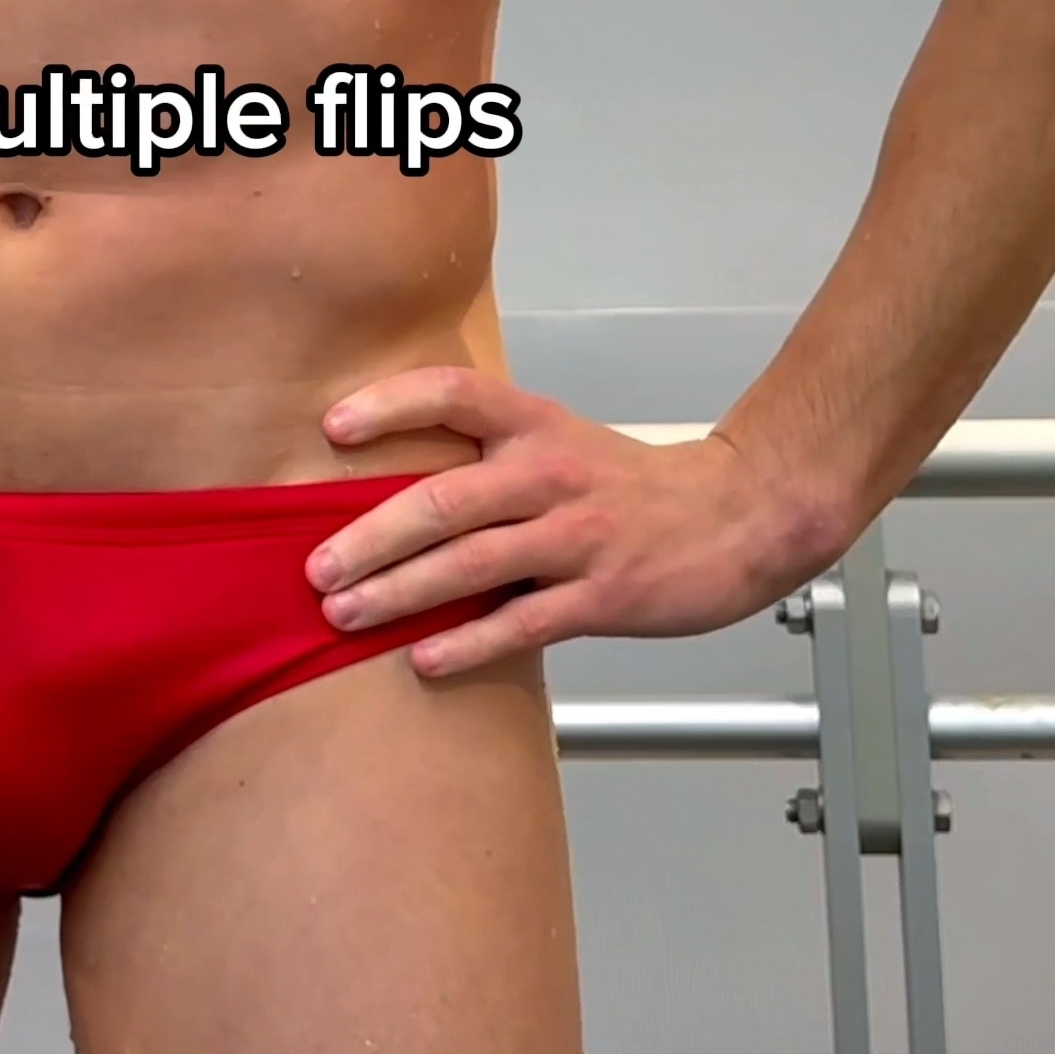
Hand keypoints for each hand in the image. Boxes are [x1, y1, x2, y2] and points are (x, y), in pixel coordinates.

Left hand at [306, 365, 805, 678]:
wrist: (738, 517)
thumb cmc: (633, 485)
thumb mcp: (561, 443)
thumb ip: (489, 457)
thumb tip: (393, 489)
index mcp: (535, 424)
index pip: (452, 393)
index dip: (388, 405)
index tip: (331, 429)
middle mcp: (550, 472)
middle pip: (443, 499)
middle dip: (369, 538)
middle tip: (315, 569)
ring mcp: (577, 535)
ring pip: (471, 565)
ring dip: (399, 594)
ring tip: (345, 614)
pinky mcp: (601, 594)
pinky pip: (521, 622)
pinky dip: (468, 644)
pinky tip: (425, 661)